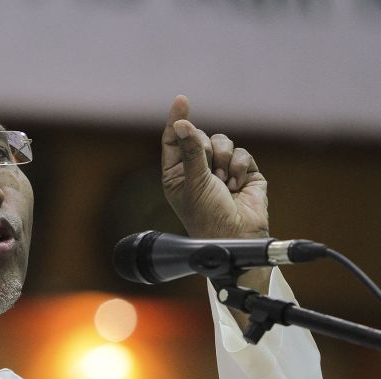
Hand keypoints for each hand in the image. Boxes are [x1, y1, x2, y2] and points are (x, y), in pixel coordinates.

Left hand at [161, 95, 268, 239]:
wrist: (236, 236)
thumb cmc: (207, 215)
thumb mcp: (194, 181)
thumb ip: (190, 151)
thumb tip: (182, 123)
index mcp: (177, 173)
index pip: (174, 139)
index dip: (178, 120)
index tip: (182, 100)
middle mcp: (198, 169)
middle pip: (200, 137)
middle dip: (205, 150)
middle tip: (208, 171)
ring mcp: (223, 169)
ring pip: (223, 142)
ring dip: (224, 160)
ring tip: (223, 182)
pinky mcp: (246, 172)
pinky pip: (243, 153)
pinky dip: (240, 167)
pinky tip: (238, 186)